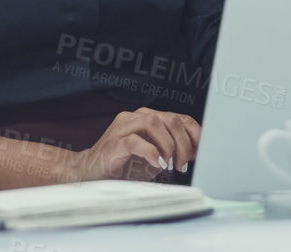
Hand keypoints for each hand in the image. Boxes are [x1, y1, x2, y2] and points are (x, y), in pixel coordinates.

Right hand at [66, 108, 200, 181]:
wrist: (89, 173)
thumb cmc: (123, 166)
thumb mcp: (154, 157)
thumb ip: (172, 150)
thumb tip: (197, 151)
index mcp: (147, 117)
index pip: (179, 117)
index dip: (194, 133)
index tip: (201, 151)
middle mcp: (136, 117)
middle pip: (170, 119)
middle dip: (183, 143)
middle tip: (182, 165)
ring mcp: (123, 127)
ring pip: (154, 123)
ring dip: (168, 145)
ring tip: (169, 164)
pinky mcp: (113, 142)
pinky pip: (136, 140)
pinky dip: (151, 152)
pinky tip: (157, 164)